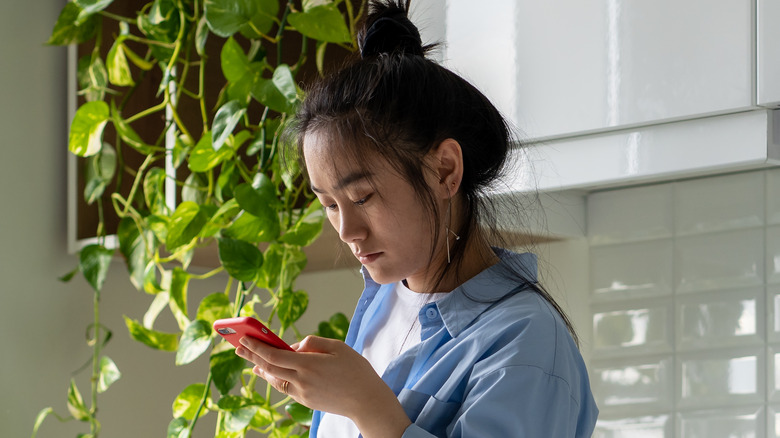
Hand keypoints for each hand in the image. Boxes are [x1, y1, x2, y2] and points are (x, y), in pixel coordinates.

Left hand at [235, 335, 410, 437]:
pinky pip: (286, 387)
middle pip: (269, 367)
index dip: (257, 346)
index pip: (274, 354)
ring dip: (262, 369)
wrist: (367, 401)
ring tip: (252, 361)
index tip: (244, 338)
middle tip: (238, 347)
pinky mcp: (306, 401)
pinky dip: (275, 378)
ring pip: (275, 380)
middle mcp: (301, 380)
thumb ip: (313, 342)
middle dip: (252, 356)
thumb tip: (294, 346)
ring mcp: (303, 393)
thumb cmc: (356, 370)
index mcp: (308, 364)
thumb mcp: (337, 347)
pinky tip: (271, 374)